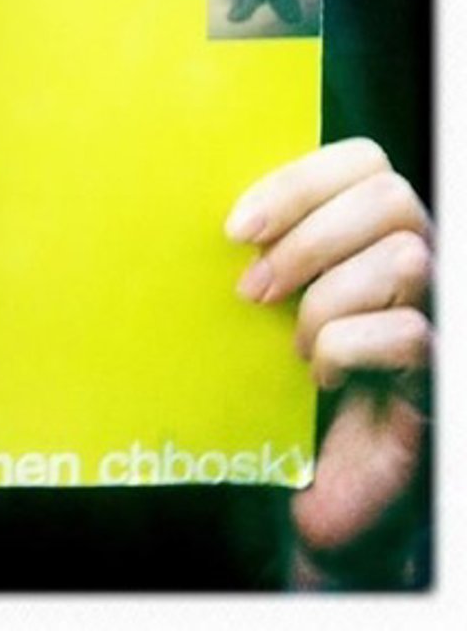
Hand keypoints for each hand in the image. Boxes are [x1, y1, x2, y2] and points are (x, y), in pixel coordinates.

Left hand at [225, 138, 432, 586]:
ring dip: (328, 299)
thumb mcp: (265, 306)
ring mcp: (437, 313)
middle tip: (252, 291)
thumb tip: (201, 201)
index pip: (363, 160)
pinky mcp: (440, 372)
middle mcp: (419, 260)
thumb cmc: (284, 382)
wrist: (319, 482)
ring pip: (404, 257)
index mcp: (371, 229)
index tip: (235, 229)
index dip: (299, 181)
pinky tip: (321, 378)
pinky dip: (348, 350)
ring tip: (291, 344)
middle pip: (389, 196)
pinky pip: (407, 334)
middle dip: (310, 238)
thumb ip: (256, 254)